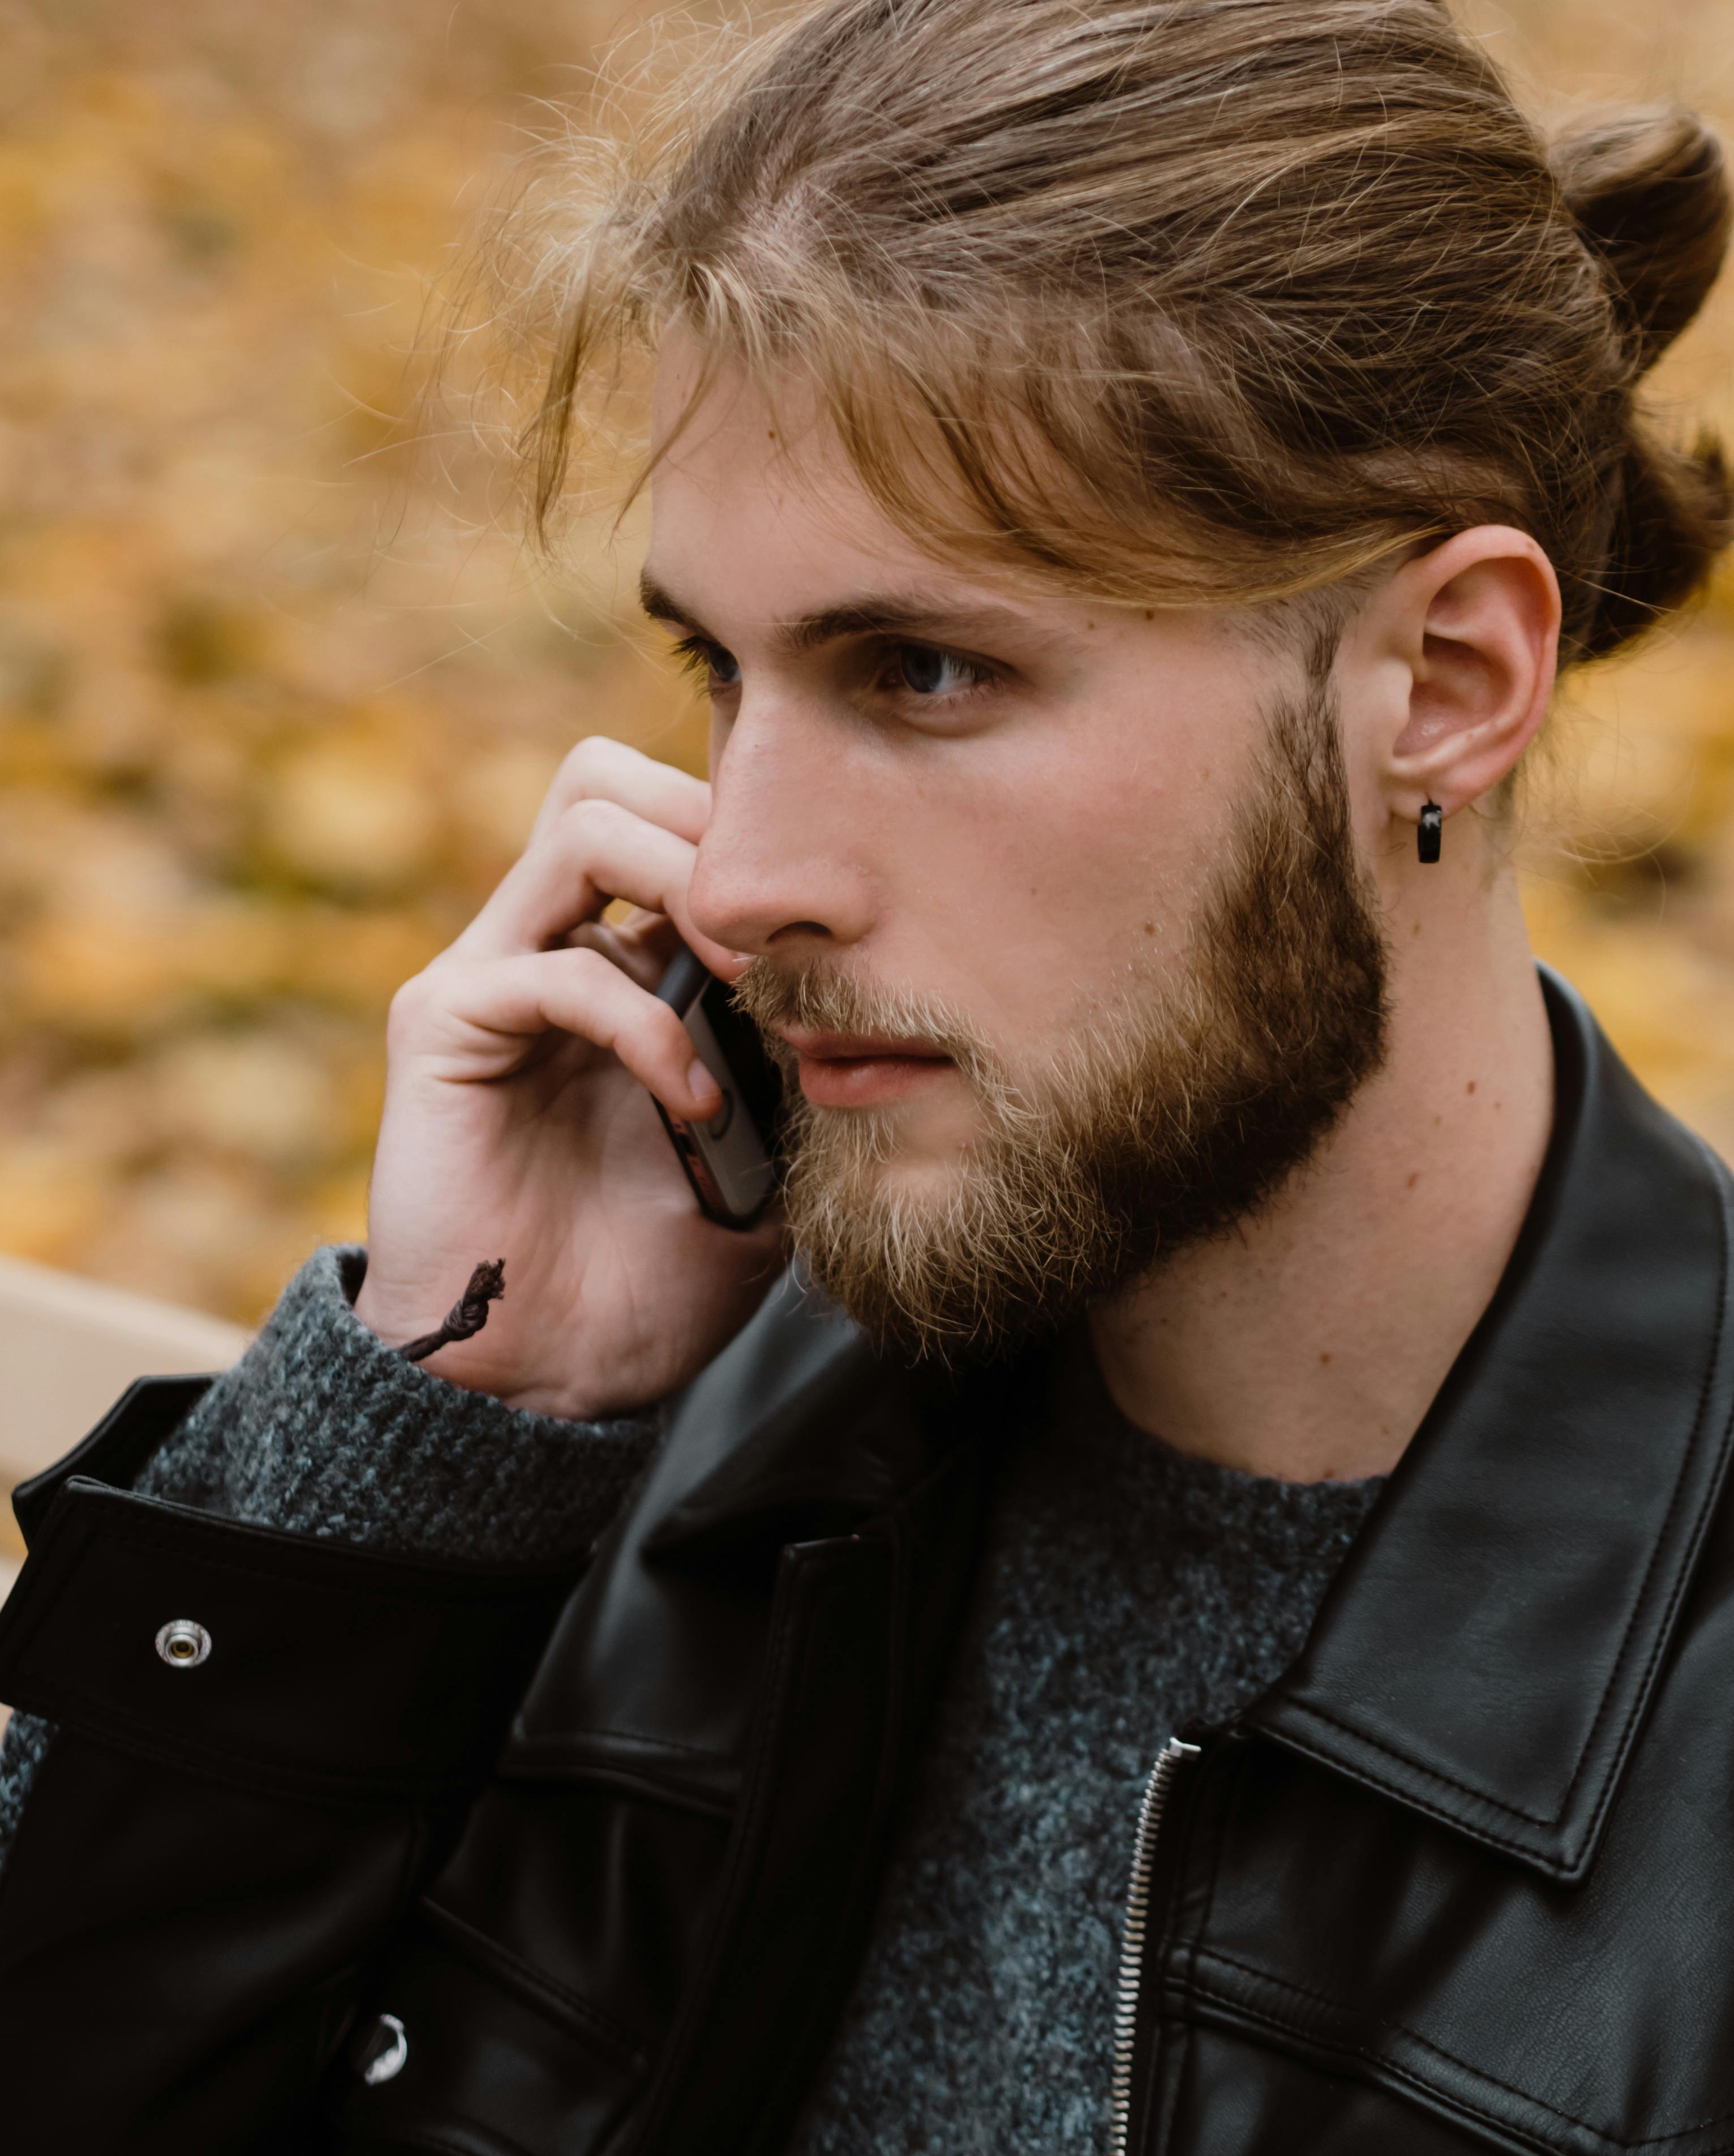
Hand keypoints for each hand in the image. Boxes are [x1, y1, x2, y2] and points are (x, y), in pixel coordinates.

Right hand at [353, 738, 782, 1418]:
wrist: (545, 1379)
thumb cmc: (649, 1278)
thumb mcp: (764, 1161)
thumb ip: (795, 1073)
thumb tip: (886, 1007)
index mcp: (615, 961)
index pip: (672, 815)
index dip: (752, 844)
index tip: (835, 936)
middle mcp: (545, 943)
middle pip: (613, 776)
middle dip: (718, 834)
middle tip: (786, 944)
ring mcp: (490, 975)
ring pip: (586, 822)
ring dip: (692, 891)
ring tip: (750, 992)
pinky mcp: (444, 1025)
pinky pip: (557, 965)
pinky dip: (647, 1025)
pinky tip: (696, 1100)